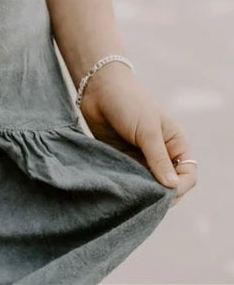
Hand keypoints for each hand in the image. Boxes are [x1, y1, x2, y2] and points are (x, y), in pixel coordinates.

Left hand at [79, 62, 195, 201]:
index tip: (165, 194)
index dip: (179, 188)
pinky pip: (132, 180)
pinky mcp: (125, 160)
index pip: (187, 175)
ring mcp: (143, 158)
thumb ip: (159, 158)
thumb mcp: (147, 130)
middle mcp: (162, 154)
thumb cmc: (129, 102)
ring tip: (132, 194)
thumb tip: (173, 187)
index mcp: (176, 143)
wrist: (98, 88)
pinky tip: (122, 189)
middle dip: (160, 194)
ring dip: (143, 192)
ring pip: (149, 185)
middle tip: (146, 199)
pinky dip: (129, 186)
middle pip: (169, 185)